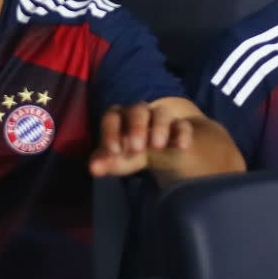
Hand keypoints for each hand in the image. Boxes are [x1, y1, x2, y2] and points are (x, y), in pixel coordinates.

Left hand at [89, 97, 246, 182]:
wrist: (170, 146)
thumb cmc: (138, 150)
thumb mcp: (122, 158)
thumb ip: (108, 162)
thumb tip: (93, 169)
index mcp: (122, 119)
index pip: (112, 116)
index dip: (111, 131)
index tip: (113, 151)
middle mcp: (142, 115)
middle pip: (138, 109)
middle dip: (136, 126)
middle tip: (137, 148)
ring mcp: (163, 119)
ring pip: (161, 113)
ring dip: (159, 127)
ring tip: (158, 146)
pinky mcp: (183, 126)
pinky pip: (184, 124)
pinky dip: (182, 133)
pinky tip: (181, 147)